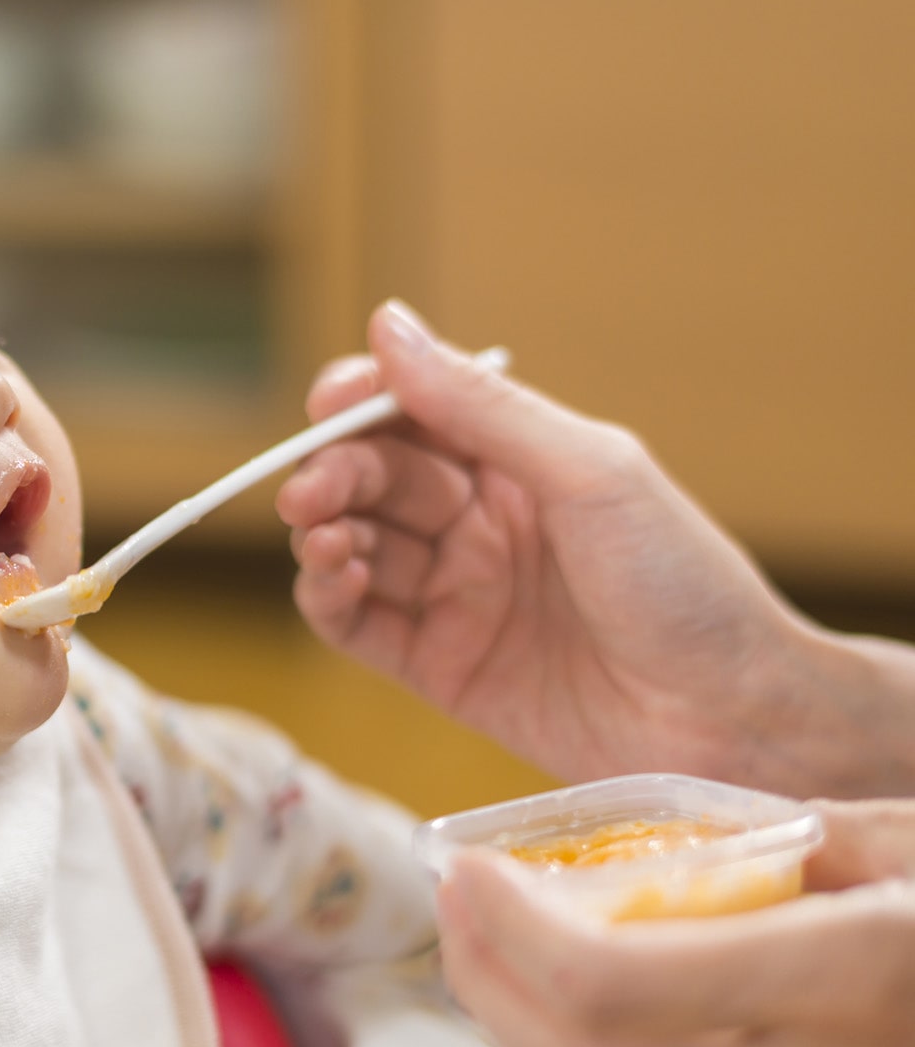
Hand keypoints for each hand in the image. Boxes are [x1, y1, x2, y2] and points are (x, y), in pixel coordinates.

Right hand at [275, 300, 878, 794]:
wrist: (734, 721)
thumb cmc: (687, 586)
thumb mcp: (591, 474)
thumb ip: (483, 406)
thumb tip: (388, 325)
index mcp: (518, 463)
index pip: (411, 414)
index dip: (358, 405)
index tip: (327, 406)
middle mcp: (478, 524)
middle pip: (373, 480)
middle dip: (333, 476)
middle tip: (312, 495)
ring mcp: (457, 596)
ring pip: (354, 547)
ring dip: (324, 536)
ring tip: (328, 541)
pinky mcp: (439, 669)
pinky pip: (358, 625)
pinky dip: (327, 598)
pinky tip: (334, 579)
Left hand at [436, 800, 914, 1046]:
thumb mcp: (905, 840)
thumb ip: (778, 849)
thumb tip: (635, 856)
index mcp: (863, 978)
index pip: (617, 989)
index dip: (509, 934)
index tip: (468, 871)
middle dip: (490, 985)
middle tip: (460, 904)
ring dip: (529, 1031)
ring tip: (500, 945)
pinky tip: (583, 1004)